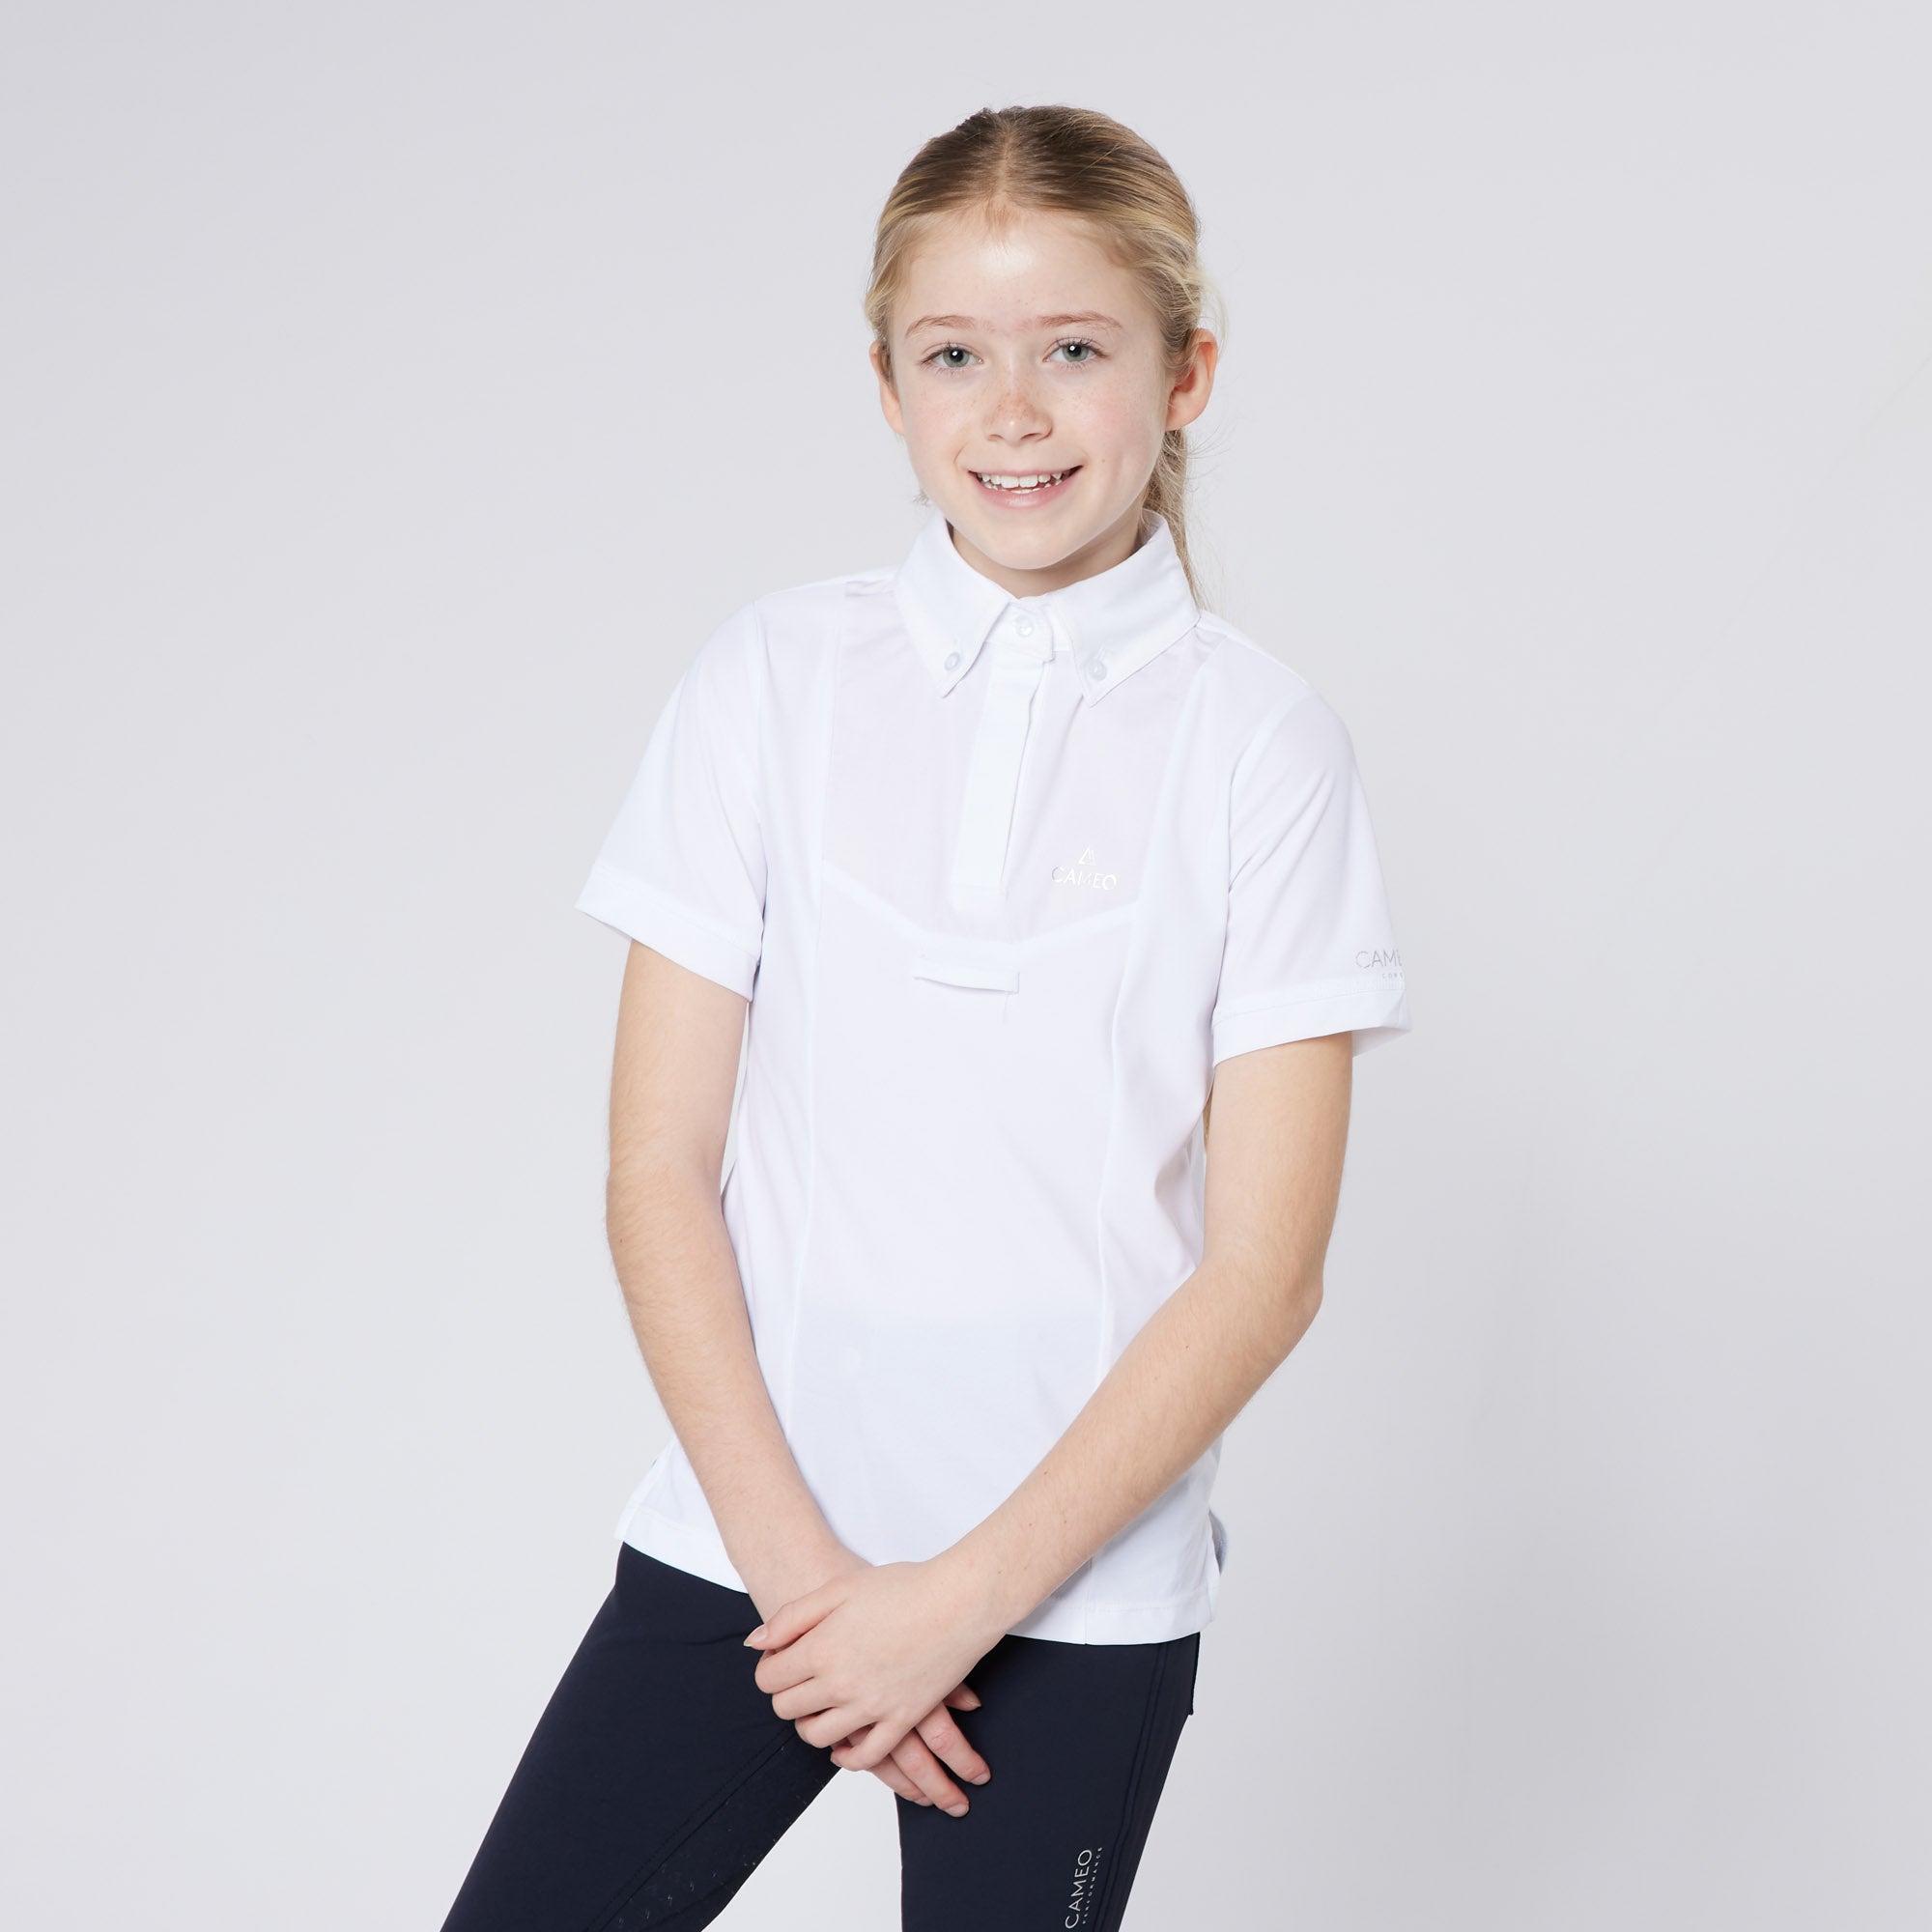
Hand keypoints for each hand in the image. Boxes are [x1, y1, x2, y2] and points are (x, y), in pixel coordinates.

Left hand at [744, 1556, 1009, 1774]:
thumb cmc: (903, 1587)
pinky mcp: (901, 1720)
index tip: (782, 1661)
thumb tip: (756, 1643)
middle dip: (786, 1696)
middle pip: (788, 1710)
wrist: (958, 1601)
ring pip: (819, 1737)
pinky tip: (845, 1743)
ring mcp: (871, 1707)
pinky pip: (864, 1756)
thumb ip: (792, 1617)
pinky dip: (847, 1756)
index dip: (770, 1669)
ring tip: (819, 1707)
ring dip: (810, 1725)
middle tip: (800, 1681)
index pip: (769, 1679)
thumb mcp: (839, 1588)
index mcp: (821, 1649)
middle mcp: (840, 1684)